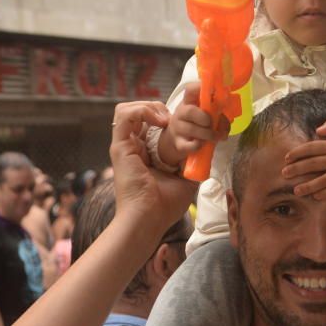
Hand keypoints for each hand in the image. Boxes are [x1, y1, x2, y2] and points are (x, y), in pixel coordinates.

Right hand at [110, 101, 197, 234]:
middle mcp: (132, 147)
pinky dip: (143, 110)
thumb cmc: (164, 206)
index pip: (149, 122)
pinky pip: (124, 114)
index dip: (164, 115)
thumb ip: (192, 162)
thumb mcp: (186, 179)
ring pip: (127, 109)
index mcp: (144, 153)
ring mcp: (124, 146)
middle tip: (174, 118)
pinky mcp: (119, 146)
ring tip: (165, 119)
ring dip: (149, 107)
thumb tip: (206, 150)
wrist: (149, 218)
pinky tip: (160, 122)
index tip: (184, 120)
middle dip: (158, 107)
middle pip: (137, 112)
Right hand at [158, 83, 228, 166]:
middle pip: (190, 111)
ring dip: (209, 134)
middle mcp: (181, 112)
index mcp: (189, 101)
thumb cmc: (197, 123)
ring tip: (217, 136)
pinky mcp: (179, 144)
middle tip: (212, 123)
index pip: (190, 89)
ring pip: (192, 129)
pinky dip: (200, 145)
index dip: (201, 88)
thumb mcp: (206, 113)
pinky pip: (191, 145)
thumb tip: (225, 116)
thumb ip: (217, 111)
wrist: (179, 140)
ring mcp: (178, 128)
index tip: (214, 92)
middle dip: (205, 118)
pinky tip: (204, 144)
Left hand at [282, 118, 325, 199]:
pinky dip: (325, 194)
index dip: (298, 153)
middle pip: (313, 165)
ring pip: (322, 181)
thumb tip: (317, 130)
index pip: (312, 148)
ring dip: (307, 186)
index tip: (287, 158)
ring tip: (296, 190)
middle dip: (297, 169)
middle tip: (284, 174)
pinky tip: (315, 196)